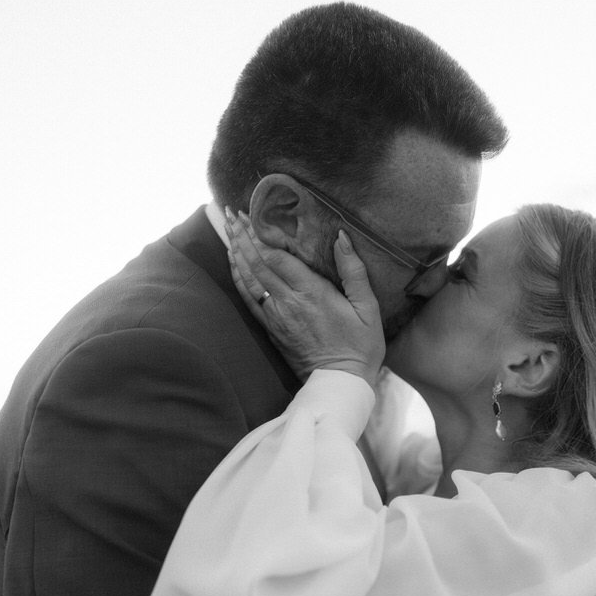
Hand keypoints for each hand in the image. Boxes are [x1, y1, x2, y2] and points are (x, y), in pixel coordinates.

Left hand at [225, 209, 383, 382]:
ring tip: (228, 229)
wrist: (339, 382)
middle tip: (231, 213)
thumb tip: (343, 237)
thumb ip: (354, 271)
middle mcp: (287, 303)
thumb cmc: (360, 345)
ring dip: (236, 252)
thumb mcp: (367, 307)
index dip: (260, 234)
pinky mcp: (270, 328)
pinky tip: (233, 261)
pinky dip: (238, 277)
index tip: (251, 214)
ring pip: (248, 278)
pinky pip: (248, 298)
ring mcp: (275, 316)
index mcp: (311, 293)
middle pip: (258, 263)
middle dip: (243, 236)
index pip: (277, 257)